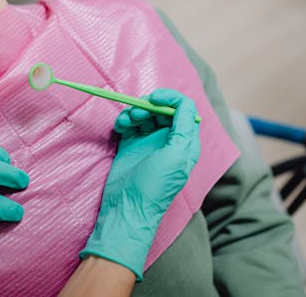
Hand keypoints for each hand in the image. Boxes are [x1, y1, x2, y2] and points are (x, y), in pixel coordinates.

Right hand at [80, 89, 200, 280]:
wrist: (127, 207)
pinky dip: (124, 120)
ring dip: (134, 111)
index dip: (170, 98)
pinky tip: (120, 126)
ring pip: (145, 114)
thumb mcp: (176, 155)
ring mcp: (149, 142)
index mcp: (186, 142)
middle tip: (137, 113)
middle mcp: (169, 140)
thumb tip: (185, 104)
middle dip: (149, 105)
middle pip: (162, 109)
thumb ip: (184, 127)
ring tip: (126, 121)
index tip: (153, 98)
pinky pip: (129, 124)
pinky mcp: (131, 145)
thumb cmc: (155, 185)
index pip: (184, 109)